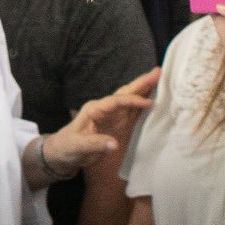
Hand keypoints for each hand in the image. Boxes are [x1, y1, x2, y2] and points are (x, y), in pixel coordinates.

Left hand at [40, 69, 160, 176]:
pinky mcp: (116, 123)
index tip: (148, 103)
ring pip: (130, 99)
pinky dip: (143, 105)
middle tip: (158, 72)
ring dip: (145, 90)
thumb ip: (94, 144)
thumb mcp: (77, 146)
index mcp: (94, 109)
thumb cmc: (67, 147)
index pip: (115, 101)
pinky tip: (154, 99)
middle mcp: (104, 108)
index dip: (132, 101)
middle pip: (125, 93)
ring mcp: (112, 115)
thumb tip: (113, 145)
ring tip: (161, 79)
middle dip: (141, 83)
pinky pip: (132, 112)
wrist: (63, 153)